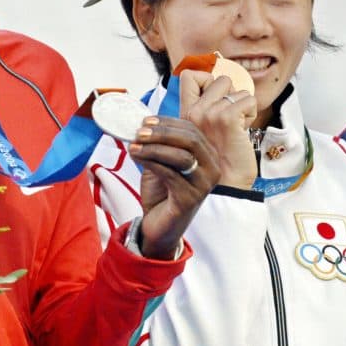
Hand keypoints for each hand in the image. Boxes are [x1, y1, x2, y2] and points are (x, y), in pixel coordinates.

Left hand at [128, 115, 219, 258]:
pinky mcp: (190, 199)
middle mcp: (212, 169)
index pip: (192, 130)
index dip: (168, 122)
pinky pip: (170, 174)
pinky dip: (151, 162)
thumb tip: (145, 123)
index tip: (145, 121)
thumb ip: (160, 143)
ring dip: (154, 148)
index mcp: (208, 155)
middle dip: (163, 133)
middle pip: (191, 140)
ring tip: (133, 146)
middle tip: (139, 132)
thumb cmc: (161, 192)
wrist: (159, 225)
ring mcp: (204, 185)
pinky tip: (137, 157)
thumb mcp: (161, 161)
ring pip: (181, 156)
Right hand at [179, 69, 256, 188]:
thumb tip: (226, 89)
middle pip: (220, 79)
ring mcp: (209, 113)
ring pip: (238, 89)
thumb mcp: (203, 134)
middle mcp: (195, 111)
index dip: (207, 80)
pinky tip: (243, 130)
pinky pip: (249, 100)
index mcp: (185, 114)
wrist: (225, 187)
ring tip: (237, 127)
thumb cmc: (218, 163)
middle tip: (231, 117)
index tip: (216, 98)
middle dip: (232, 94)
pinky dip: (251, 113)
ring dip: (243, 106)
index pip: (189, 76)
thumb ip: (206, 112)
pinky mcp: (226, 118)